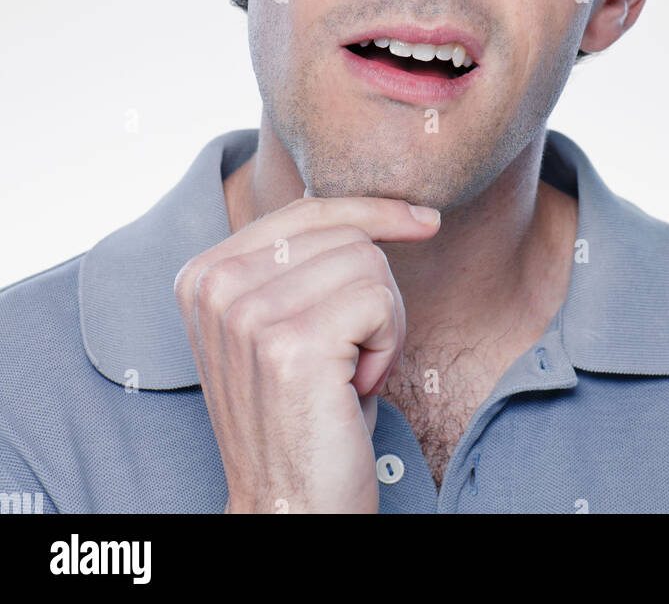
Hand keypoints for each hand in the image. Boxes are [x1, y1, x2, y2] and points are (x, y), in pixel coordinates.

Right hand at [174, 193, 440, 513]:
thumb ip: (296, 261)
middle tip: (350, 356)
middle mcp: (213, 285)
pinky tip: (356, 386)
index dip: (372, 210)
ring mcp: (246, 313)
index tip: (422, 219)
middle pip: (345, 234)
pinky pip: (379, 300)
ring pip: (368, 262)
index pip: (305, 209)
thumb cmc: (303, 413)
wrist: (290, 508)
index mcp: (202, 274)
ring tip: (347, 373)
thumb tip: (371, 204)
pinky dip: (388, 344)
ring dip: (382, 321)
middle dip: (373, 291)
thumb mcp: (282, 322)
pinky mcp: (290, 344)